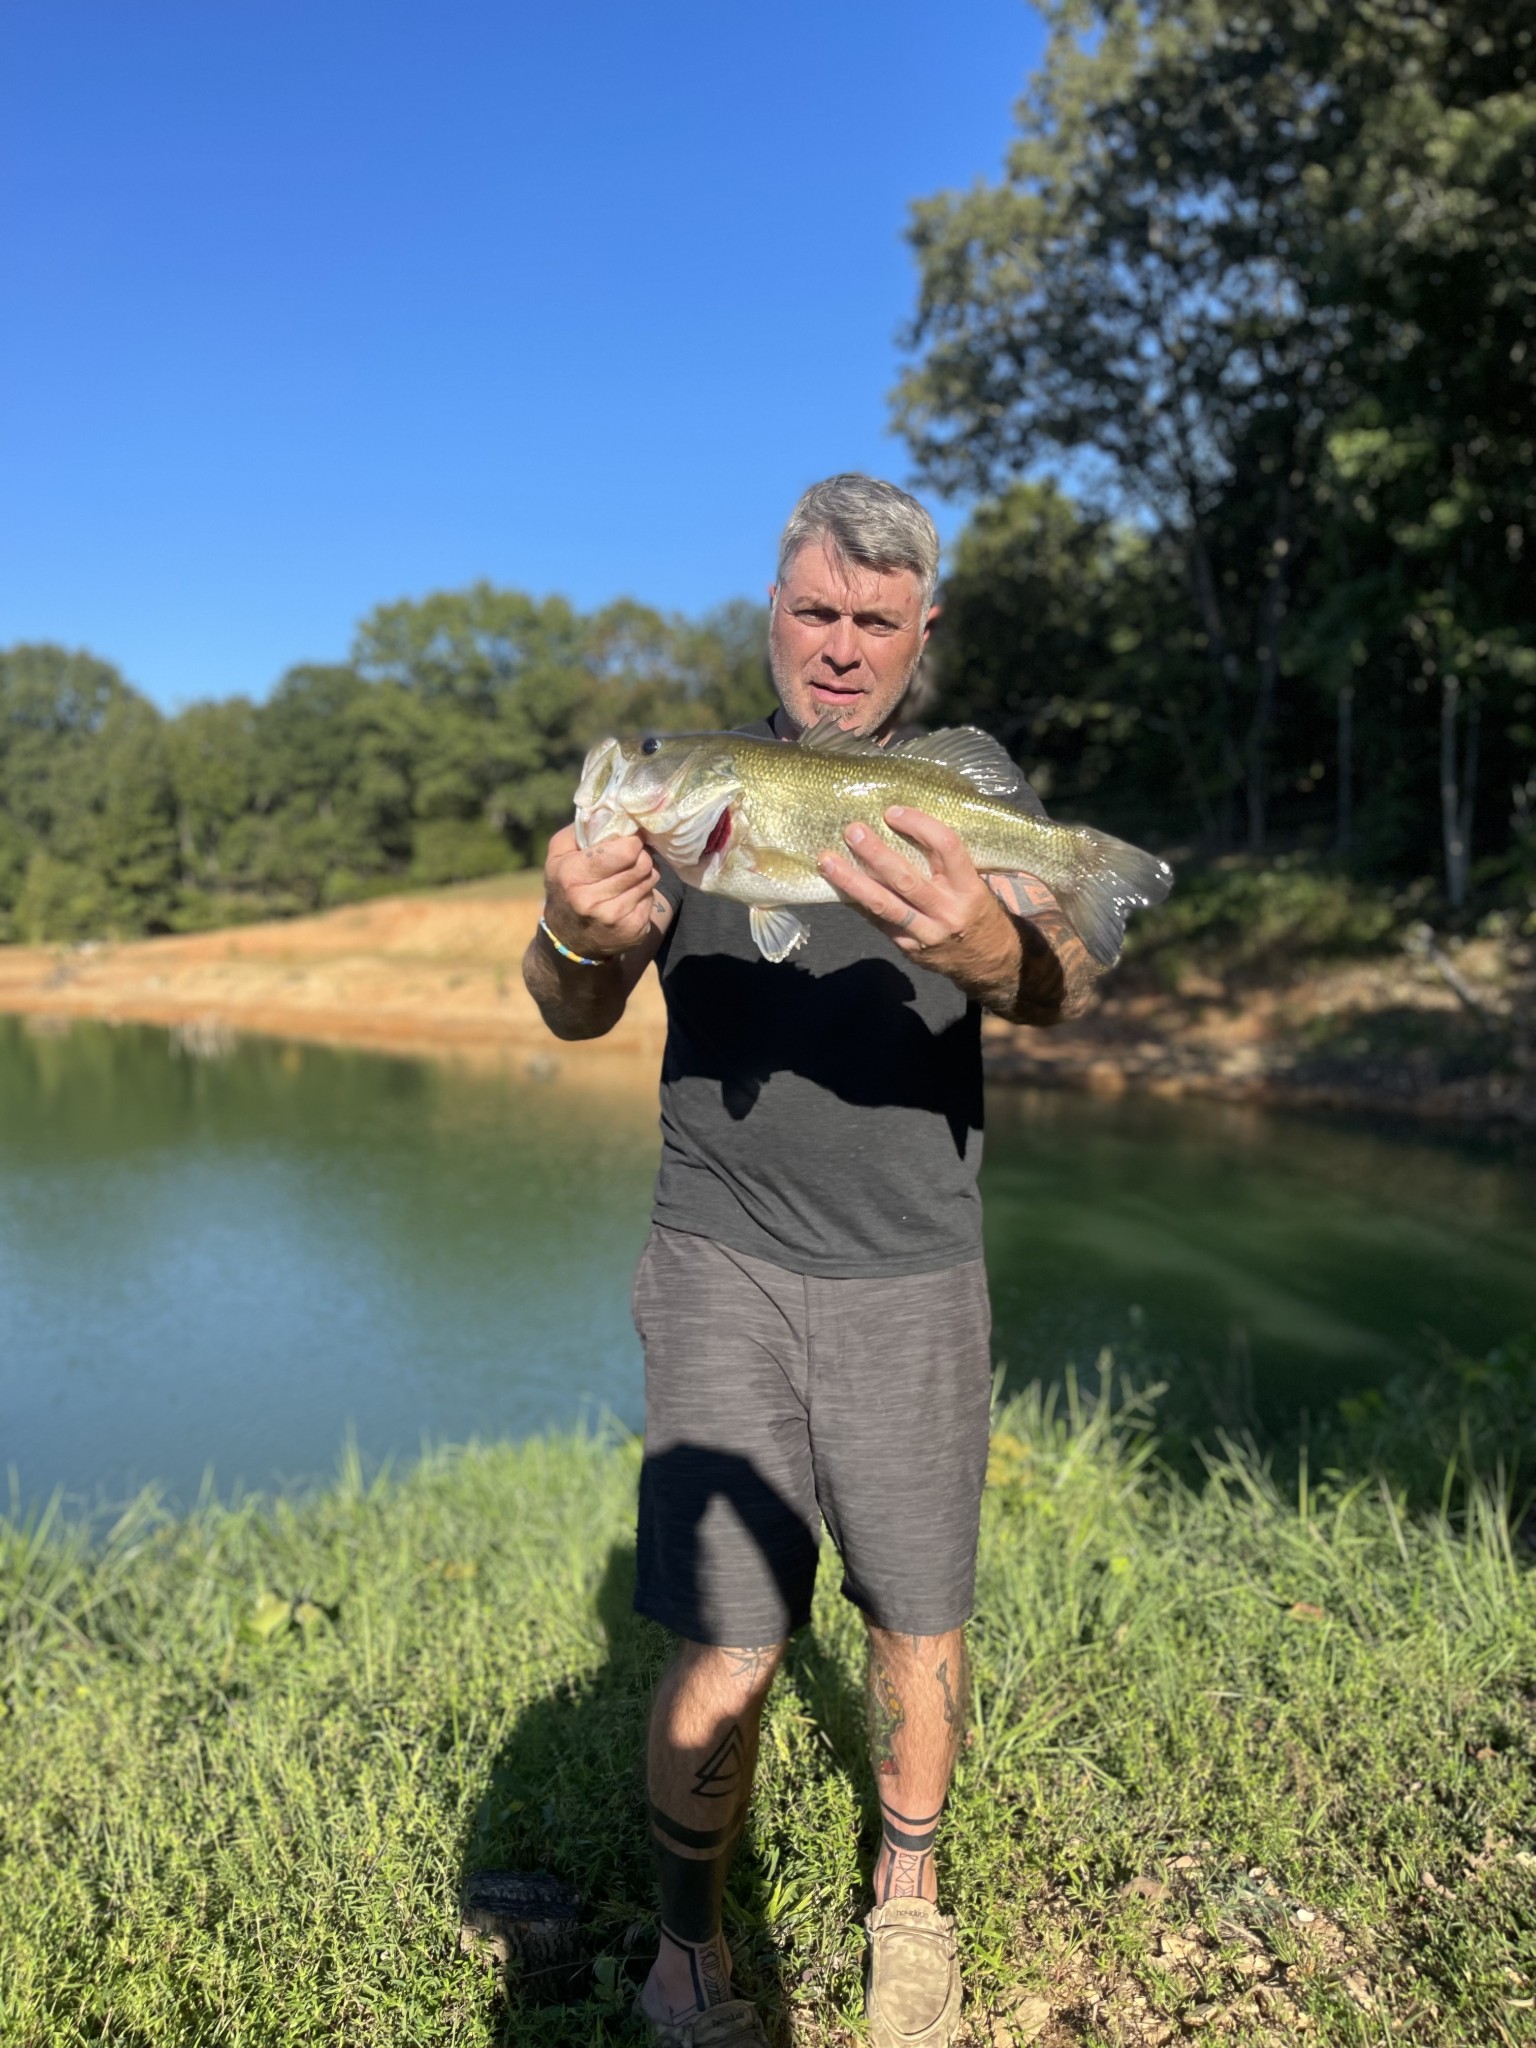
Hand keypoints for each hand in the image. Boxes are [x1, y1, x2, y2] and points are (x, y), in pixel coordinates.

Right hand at [542, 823, 659, 960]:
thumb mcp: (559, 854)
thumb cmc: (565, 886)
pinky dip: (644, 893)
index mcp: (573, 876)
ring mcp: (615, 919)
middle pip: (642, 864)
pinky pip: (652, 898)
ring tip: (626, 876)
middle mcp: (593, 901)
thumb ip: (582, 828)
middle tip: (630, 857)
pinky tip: (627, 896)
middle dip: (640, 856)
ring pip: (651, 879)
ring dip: (643, 874)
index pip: (625, 851)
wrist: (568, 938)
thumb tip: (613, 809)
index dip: (631, 842)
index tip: (627, 841)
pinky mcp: (633, 931)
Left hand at [816, 806, 1016, 985]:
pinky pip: (877, 921)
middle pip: (906, 879)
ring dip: (852, 881)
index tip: (893, 812)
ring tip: (827, 860)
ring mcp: (926, 933)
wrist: (990, 963)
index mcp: (969, 888)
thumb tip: (901, 827)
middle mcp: (947, 911)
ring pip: (883, 905)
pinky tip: (836, 885)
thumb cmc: (978, 912)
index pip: (946, 848)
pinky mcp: (908, 947)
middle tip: (852, 831)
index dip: (919, 825)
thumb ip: (946, 863)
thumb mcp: (976, 885)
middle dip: (876, 854)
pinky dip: (856, 902)